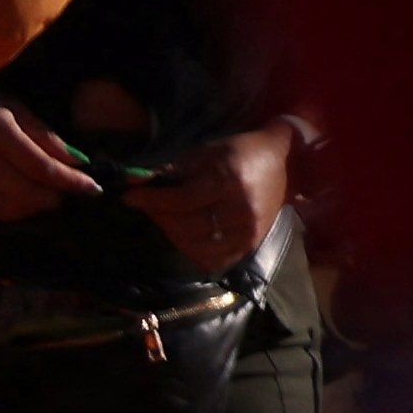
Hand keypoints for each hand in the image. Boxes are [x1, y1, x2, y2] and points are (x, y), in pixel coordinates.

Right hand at [0, 93, 104, 225]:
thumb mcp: (14, 108)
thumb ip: (44, 135)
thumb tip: (75, 160)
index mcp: (0, 136)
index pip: (43, 168)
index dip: (71, 182)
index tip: (93, 188)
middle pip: (30, 194)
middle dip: (58, 198)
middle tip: (76, 193)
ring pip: (14, 208)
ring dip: (40, 207)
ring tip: (56, 196)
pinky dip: (19, 211)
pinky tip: (30, 201)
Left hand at [132, 121, 302, 274]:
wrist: (284, 164)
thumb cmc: (240, 153)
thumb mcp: (205, 153)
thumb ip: (171, 171)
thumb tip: (133, 181)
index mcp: (230, 181)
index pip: (181, 199)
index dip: (152, 200)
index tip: (129, 197)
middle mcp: (241, 210)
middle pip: (186, 225)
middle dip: (159, 216)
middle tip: (147, 205)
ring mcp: (247, 232)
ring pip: (195, 245)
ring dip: (172, 233)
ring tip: (165, 218)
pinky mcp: (249, 246)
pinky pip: (210, 259)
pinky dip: (191, 250)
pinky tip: (185, 234)